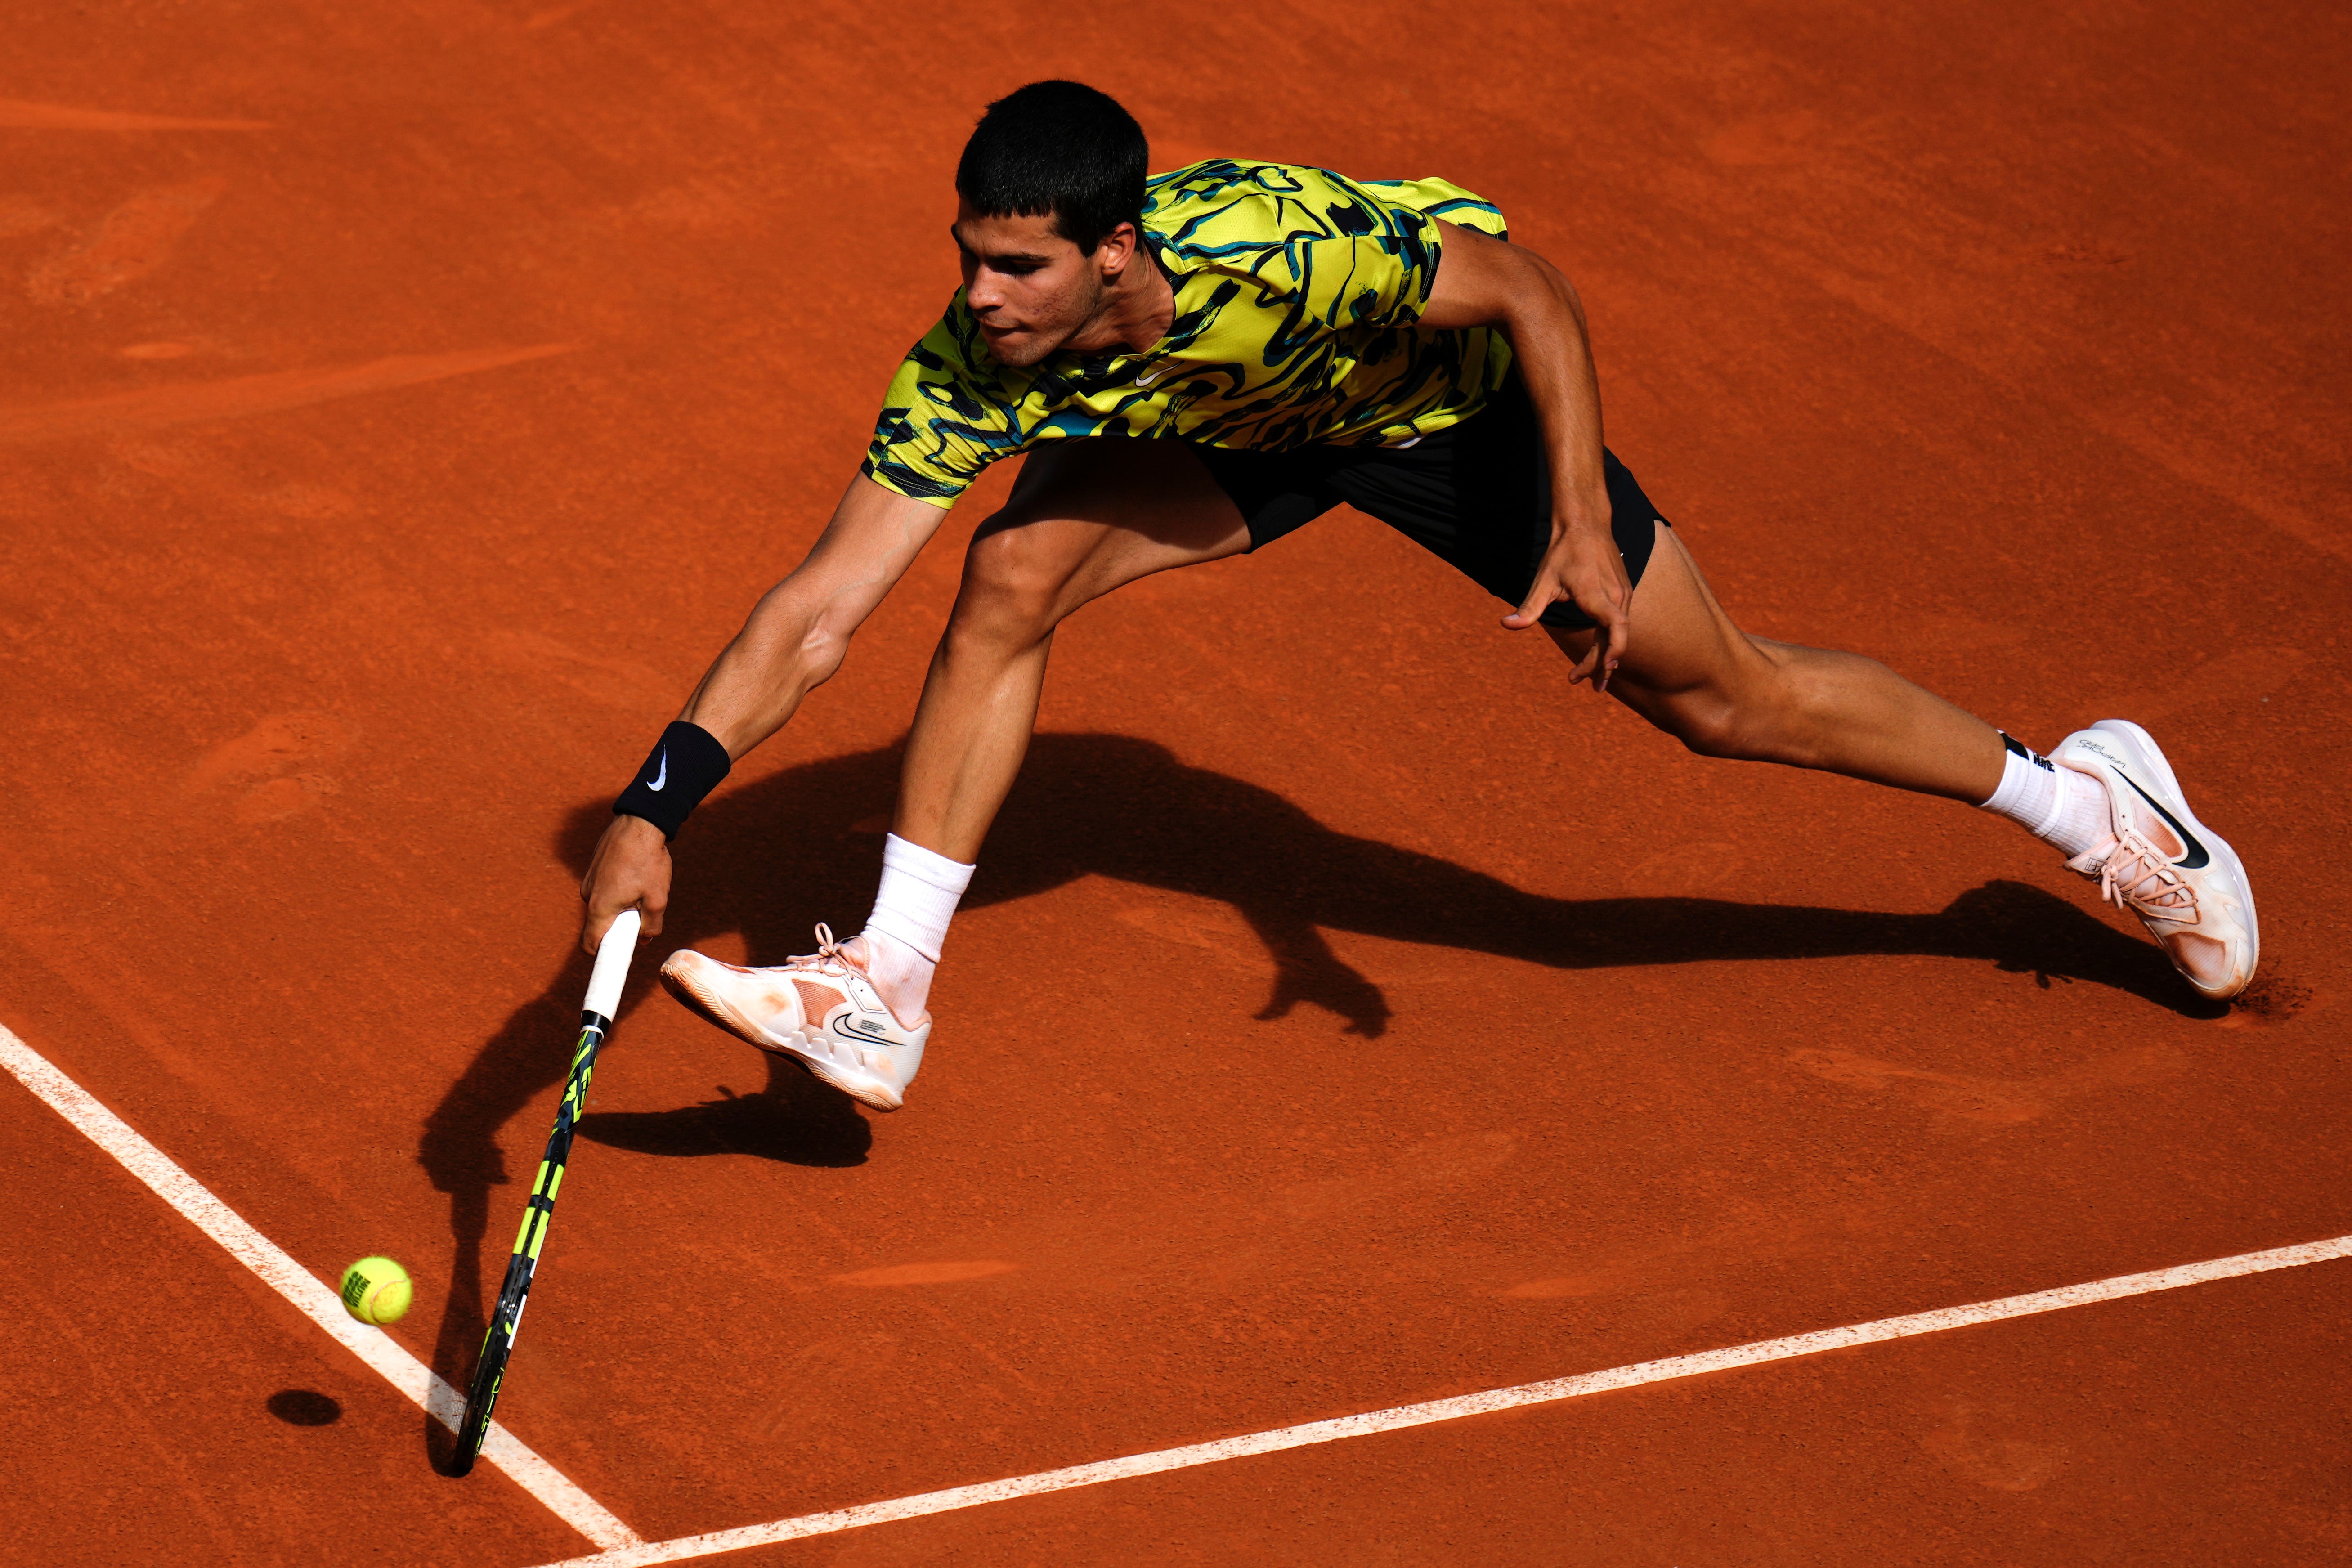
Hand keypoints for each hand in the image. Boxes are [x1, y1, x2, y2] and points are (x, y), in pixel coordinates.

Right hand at [580, 813, 669, 953]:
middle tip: (640, 918)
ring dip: (620, 907)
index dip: (601, 956)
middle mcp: (588, 896)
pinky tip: (635, 877)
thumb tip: (645, 939)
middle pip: (598, 926)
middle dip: (618, 929)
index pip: (590, 944)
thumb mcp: (658, 898)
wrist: (639, 822)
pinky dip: (617, 892)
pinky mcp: (594, 869)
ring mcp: (589, 881)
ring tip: (642, 890)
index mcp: (600, 908)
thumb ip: (651, 925)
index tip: (615, 960)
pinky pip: (603, 890)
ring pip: (603, 906)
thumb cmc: (648, 860)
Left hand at [1502, 512, 1631, 689]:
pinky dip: (1611, 640)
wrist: (1586, 524)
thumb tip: (1505, 625)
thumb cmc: (1563, 552)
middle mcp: (1615, 595)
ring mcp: (1623, 594)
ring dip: (1607, 656)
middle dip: (1602, 665)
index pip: (1615, 626)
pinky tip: (1601, 654)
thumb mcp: (1543, 580)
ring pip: (1618, 632)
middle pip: (1614, 638)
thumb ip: (1528, 607)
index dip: (1614, 648)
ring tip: (1593, 679)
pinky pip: (1619, 622)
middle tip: (1589, 687)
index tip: (1607, 667)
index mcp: (1595, 594)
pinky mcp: (1624, 593)